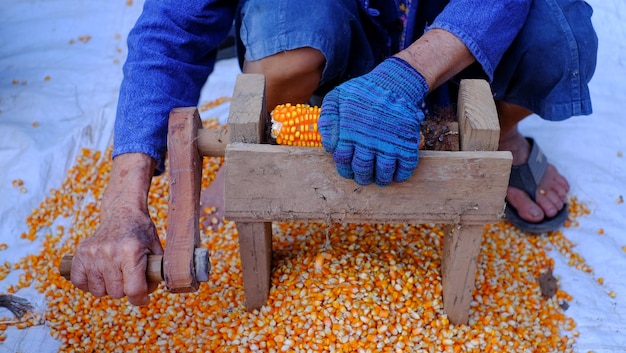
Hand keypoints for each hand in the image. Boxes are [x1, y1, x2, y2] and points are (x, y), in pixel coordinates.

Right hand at [71, 206, 163, 305]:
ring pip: (98, 291)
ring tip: (115, 272)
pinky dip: (90, 283)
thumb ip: (155, 273)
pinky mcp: (79, 254)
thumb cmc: (141, 234)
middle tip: (129, 275)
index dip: (140, 299)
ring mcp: (92, 253)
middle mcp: (109, 252)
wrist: (123, 213)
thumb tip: (145, 296)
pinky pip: (80, 283)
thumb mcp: (155, 250)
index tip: (143, 298)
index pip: (134, 290)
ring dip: (108, 286)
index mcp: (131, 251)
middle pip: (116, 293)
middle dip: (125, 288)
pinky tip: (100, 273)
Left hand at [319, 56, 428, 185]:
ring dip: (382, 179)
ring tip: (381, 178)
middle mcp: (368, 141)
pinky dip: (401, 175)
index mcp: (349, 132)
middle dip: (362, 177)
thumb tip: (328, 146)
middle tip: (364, 177)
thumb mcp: (338, 97)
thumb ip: (327, 119)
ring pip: (384, 173)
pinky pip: (405, 167)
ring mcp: (389, 143)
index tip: (349, 170)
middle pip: (362, 170)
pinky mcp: (407, 143)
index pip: (343, 160)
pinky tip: (397, 174)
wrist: (395, 83)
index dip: (345, 168)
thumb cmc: (364, 92)